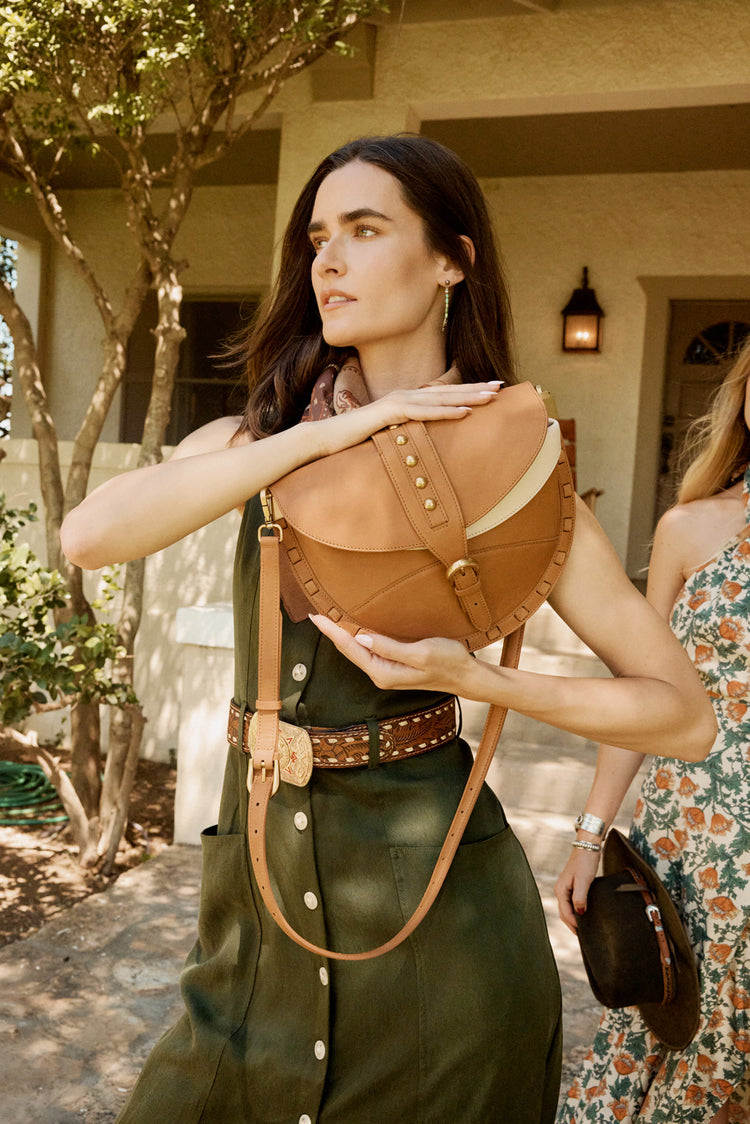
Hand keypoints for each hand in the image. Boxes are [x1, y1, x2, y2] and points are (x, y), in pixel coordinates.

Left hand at [310, 615, 475, 694]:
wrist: (466, 675)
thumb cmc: (448, 662)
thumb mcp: (420, 652)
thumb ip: (389, 647)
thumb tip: (360, 638)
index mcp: (383, 672)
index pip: (350, 648)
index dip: (332, 631)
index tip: (316, 616)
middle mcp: (381, 673)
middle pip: (349, 650)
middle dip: (332, 633)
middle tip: (315, 614)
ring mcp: (387, 670)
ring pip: (357, 649)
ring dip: (342, 635)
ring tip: (327, 620)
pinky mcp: (394, 664)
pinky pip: (369, 649)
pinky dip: (357, 637)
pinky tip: (352, 629)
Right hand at [314, 382, 501, 456]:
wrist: (325, 439)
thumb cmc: (353, 440)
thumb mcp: (386, 435)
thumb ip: (403, 433)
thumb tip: (419, 443)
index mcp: (405, 400)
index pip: (441, 394)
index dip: (467, 391)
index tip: (491, 390)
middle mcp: (404, 396)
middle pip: (447, 391)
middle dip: (476, 388)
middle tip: (502, 386)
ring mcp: (397, 402)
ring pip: (440, 398)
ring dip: (468, 396)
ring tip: (492, 396)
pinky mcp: (390, 413)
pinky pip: (424, 412)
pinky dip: (446, 411)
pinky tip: (465, 412)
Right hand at [554, 847, 600, 933]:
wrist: (587, 846)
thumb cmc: (585, 862)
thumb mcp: (584, 881)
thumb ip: (580, 898)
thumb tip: (579, 913)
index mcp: (560, 890)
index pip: (564, 913)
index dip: (573, 924)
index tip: (583, 935)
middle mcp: (560, 889)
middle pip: (564, 912)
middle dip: (572, 924)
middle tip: (583, 936)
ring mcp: (566, 886)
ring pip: (568, 907)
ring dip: (574, 917)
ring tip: (584, 927)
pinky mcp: (573, 884)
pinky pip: (572, 901)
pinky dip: (577, 909)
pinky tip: (585, 913)